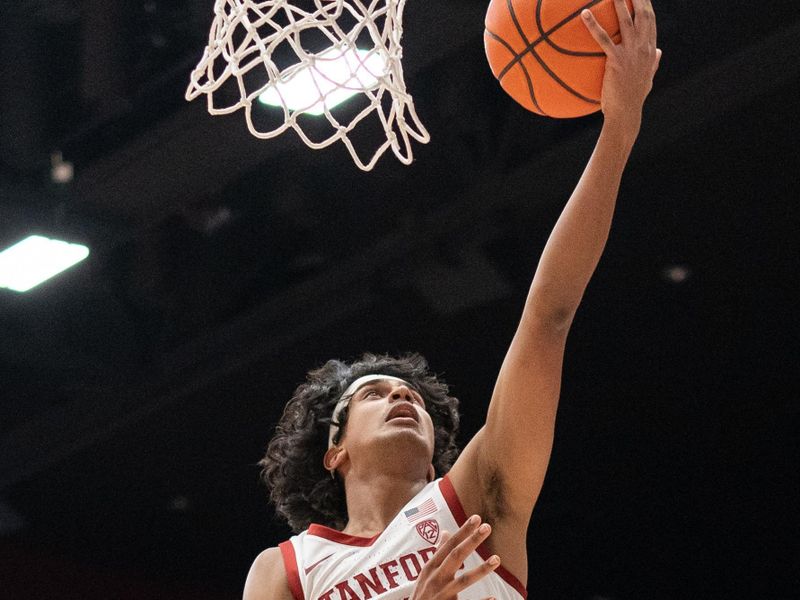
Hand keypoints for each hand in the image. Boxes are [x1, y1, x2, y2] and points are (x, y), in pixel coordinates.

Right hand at [410, 514, 499, 599]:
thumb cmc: (423, 593)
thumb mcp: (427, 571)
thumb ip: (439, 552)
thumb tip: (446, 532)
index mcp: (432, 567)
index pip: (449, 545)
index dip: (463, 531)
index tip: (477, 518)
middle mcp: (436, 578)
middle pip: (456, 556)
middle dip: (471, 541)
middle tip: (487, 527)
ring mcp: (443, 594)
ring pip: (464, 580)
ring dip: (481, 569)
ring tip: (497, 559)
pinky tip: (494, 598)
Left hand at [581, 0, 660, 128]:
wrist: (626, 112)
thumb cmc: (634, 98)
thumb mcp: (648, 78)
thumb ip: (654, 63)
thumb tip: (660, 52)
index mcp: (650, 50)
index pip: (650, 21)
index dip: (646, 4)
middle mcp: (644, 48)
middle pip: (643, 14)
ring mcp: (631, 53)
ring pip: (626, 20)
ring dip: (619, 1)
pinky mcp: (617, 61)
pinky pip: (603, 39)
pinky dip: (593, 25)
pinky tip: (584, 14)